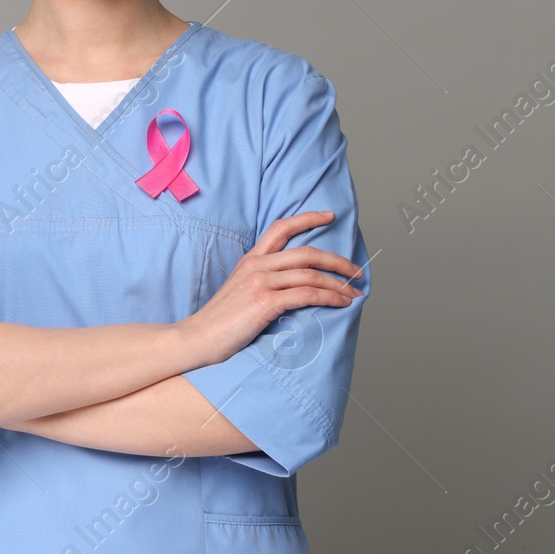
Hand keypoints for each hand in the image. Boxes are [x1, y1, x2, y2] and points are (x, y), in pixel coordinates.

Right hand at [180, 210, 363, 367]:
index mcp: (251, 259)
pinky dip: (329, 298)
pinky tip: (340, 303)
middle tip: (357, 271)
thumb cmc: (220, 321)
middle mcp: (257, 265)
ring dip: (339, 284)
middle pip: (307, 253)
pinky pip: (307, 295)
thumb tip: (292, 285)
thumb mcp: (239, 290)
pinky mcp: (265, 302)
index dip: (308, 218)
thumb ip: (262, 281)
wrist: (197, 338)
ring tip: (354, 294)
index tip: (330, 216)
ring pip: (311, 275)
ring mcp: (261, 282)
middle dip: (338, 260)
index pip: (281, 228)